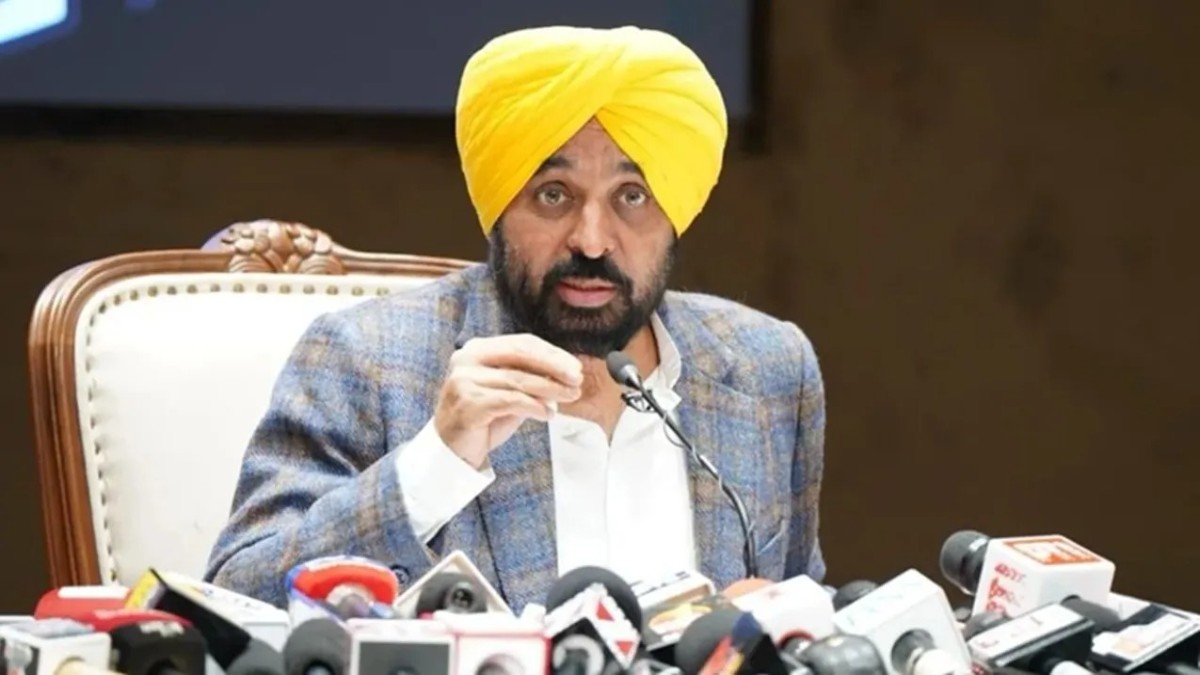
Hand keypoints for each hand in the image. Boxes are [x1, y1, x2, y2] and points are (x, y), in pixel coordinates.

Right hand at [435, 334, 582, 468]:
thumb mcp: (510, 393)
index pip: (521, 343)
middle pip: (520, 354)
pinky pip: (510, 400)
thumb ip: (531, 379)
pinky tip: (548, 414)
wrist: (452, 451)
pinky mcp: (468, 403)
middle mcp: (468, 359)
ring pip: (518, 379)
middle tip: (577, 379)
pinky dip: (533, 406)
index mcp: (478, 349)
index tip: (574, 367)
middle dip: (554, 366)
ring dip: (550, 388)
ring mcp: (464, 380)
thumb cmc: (484, 419)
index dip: (552, 353)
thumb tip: (566, 374)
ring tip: (570, 396)